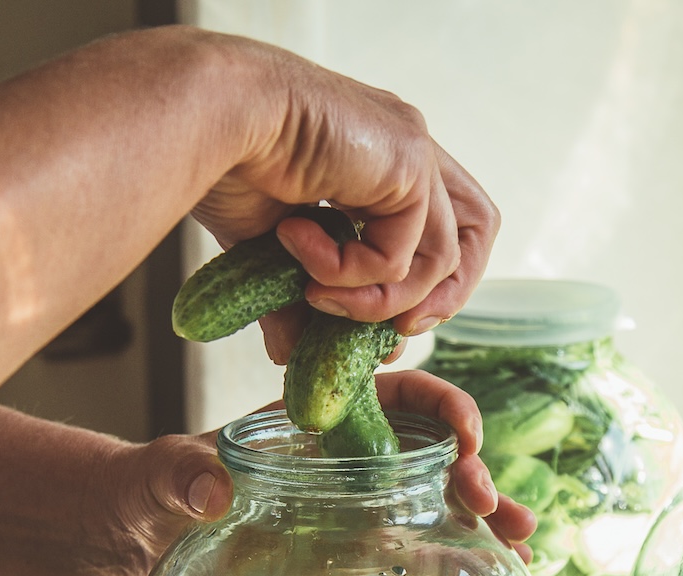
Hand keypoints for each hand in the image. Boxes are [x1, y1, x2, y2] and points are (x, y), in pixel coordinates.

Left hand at [105, 369, 533, 575]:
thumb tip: (214, 490)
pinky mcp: (347, 550)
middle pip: (430, 448)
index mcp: (315, 415)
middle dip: (471, 468)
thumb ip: (185, 477)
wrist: (140, 541)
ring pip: (434, 499)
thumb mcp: (161, 476)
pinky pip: (413, 550)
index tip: (464, 433)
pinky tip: (496, 575)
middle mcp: (346, 454)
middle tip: (491, 501)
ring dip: (484, 516)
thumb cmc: (149, 489)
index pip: (394, 393)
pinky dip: (455, 559)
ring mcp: (353, 503)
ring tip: (526, 542)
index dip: (439, 405)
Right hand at [188, 39, 497, 352]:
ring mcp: (413, 151)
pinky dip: (349, 275)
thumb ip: (295, 294)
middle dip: (444, 296)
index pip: (445, 226)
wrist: (207, 115)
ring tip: (310, 291)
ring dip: (371, 299)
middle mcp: (407, 151)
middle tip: (394, 333)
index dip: (429, 284)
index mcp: (383, 161)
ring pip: (436, 262)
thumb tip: (292, 353)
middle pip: (475, 234)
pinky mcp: (408, 162)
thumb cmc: (223, 160)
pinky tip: (296, 244)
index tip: (386, 325)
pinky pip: (400, 256)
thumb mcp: (269, 246)